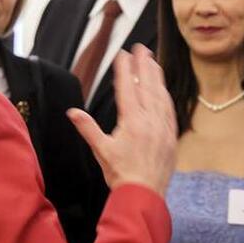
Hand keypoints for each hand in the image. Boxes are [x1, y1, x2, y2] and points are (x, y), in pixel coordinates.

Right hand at [68, 44, 177, 194]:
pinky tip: (163, 90)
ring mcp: (162, 127)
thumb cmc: (121, 175)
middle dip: (143, 65)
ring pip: (160, 95)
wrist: (145, 194)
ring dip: (156, 77)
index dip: (124, 69)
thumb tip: (72, 112)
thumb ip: (87, 128)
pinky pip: (169, 110)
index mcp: (132, 122)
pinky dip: (165, 96)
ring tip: (152, 62)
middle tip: (141, 48)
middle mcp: (149, 121)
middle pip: (147, 86)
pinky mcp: (171, 136)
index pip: (127, 88)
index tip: (122, 54)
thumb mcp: (101, 151)